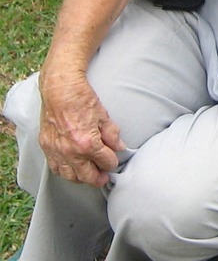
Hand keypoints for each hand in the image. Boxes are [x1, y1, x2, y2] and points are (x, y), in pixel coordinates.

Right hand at [38, 70, 125, 186]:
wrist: (60, 90)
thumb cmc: (82, 100)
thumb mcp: (104, 116)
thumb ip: (112, 135)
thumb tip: (119, 147)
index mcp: (88, 144)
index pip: (106, 162)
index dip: (113, 162)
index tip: (114, 160)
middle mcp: (70, 152)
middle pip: (87, 176)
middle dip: (98, 177)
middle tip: (104, 177)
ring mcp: (56, 151)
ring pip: (70, 176)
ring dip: (81, 178)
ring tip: (89, 175)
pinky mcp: (46, 147)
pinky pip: (55, 168)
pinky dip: (65, 172)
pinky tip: (72, 170)